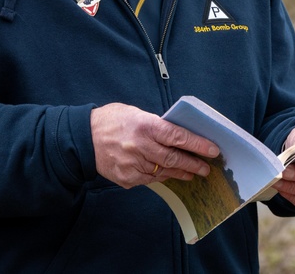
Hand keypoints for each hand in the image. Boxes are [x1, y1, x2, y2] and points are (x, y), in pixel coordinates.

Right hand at [90, 103, 219, 188]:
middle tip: (207, 168)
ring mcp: (133, 164)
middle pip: (174, 158)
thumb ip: (156, 125)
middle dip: (194, 163)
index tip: (213, 150)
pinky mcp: (127, 178)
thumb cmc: (111, 121)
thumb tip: (178, 136)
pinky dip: (162, 176)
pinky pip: (150, 180)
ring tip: (192, 173)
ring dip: (180, 172)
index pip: (178, 136)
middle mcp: (140, 146)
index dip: (198, 144)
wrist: (82, 139)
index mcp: (144, 126)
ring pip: (164, 171)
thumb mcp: (135, 113)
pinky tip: (169, 174)